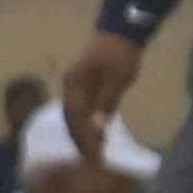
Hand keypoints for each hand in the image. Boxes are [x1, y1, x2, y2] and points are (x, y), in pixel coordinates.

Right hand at [60, 32, 141, 160]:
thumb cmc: (120, 54)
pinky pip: (81, 110)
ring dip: (83, 134)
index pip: (75, 118)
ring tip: (95, 151)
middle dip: (80, 140)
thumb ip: (107, 103)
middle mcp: (70, 88)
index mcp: (75, 85)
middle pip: (70, 120)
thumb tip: (98, 128)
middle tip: (94, 159)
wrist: (122, 33)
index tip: (94, 155)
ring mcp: (76, 87)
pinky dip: (87, 125)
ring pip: (74, 117)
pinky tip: (97, 135)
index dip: (83, 138)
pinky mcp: (84, 87)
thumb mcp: (117, 79)